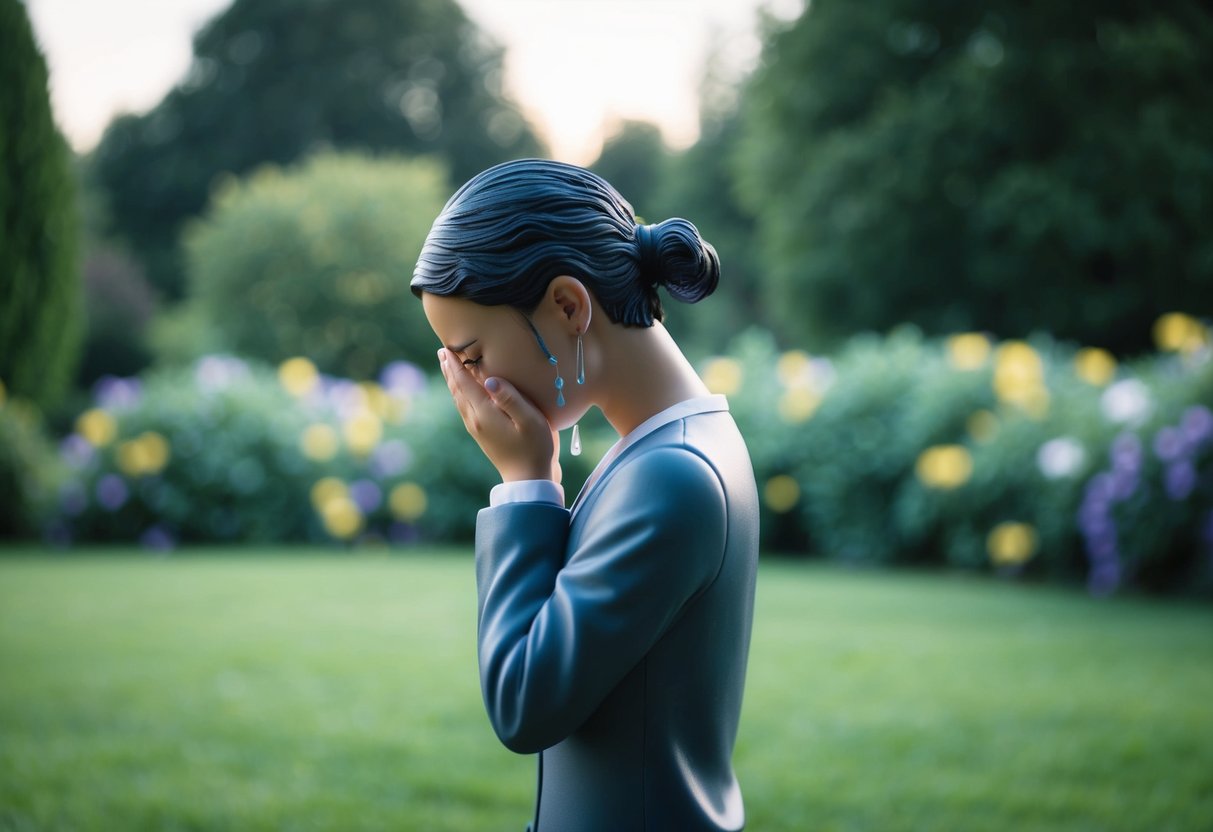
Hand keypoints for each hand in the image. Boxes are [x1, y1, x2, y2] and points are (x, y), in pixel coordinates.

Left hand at [437, 349, 559, 483]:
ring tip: (448, 366)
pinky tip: (464, 391)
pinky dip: (460, 393)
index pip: (465, 383)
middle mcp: (475, 420)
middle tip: (442, 351)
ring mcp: (477, 428)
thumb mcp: (529, 420)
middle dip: (450, 370)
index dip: (456, 365)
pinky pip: (465, 408)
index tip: (447, 348)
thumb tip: (490, 379)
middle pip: (457, 390)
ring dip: (453, 381)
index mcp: (484, 413)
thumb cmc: (535, 447)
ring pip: (459, 399)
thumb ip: (510, 398)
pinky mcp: (481, 434)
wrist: (528, 479)